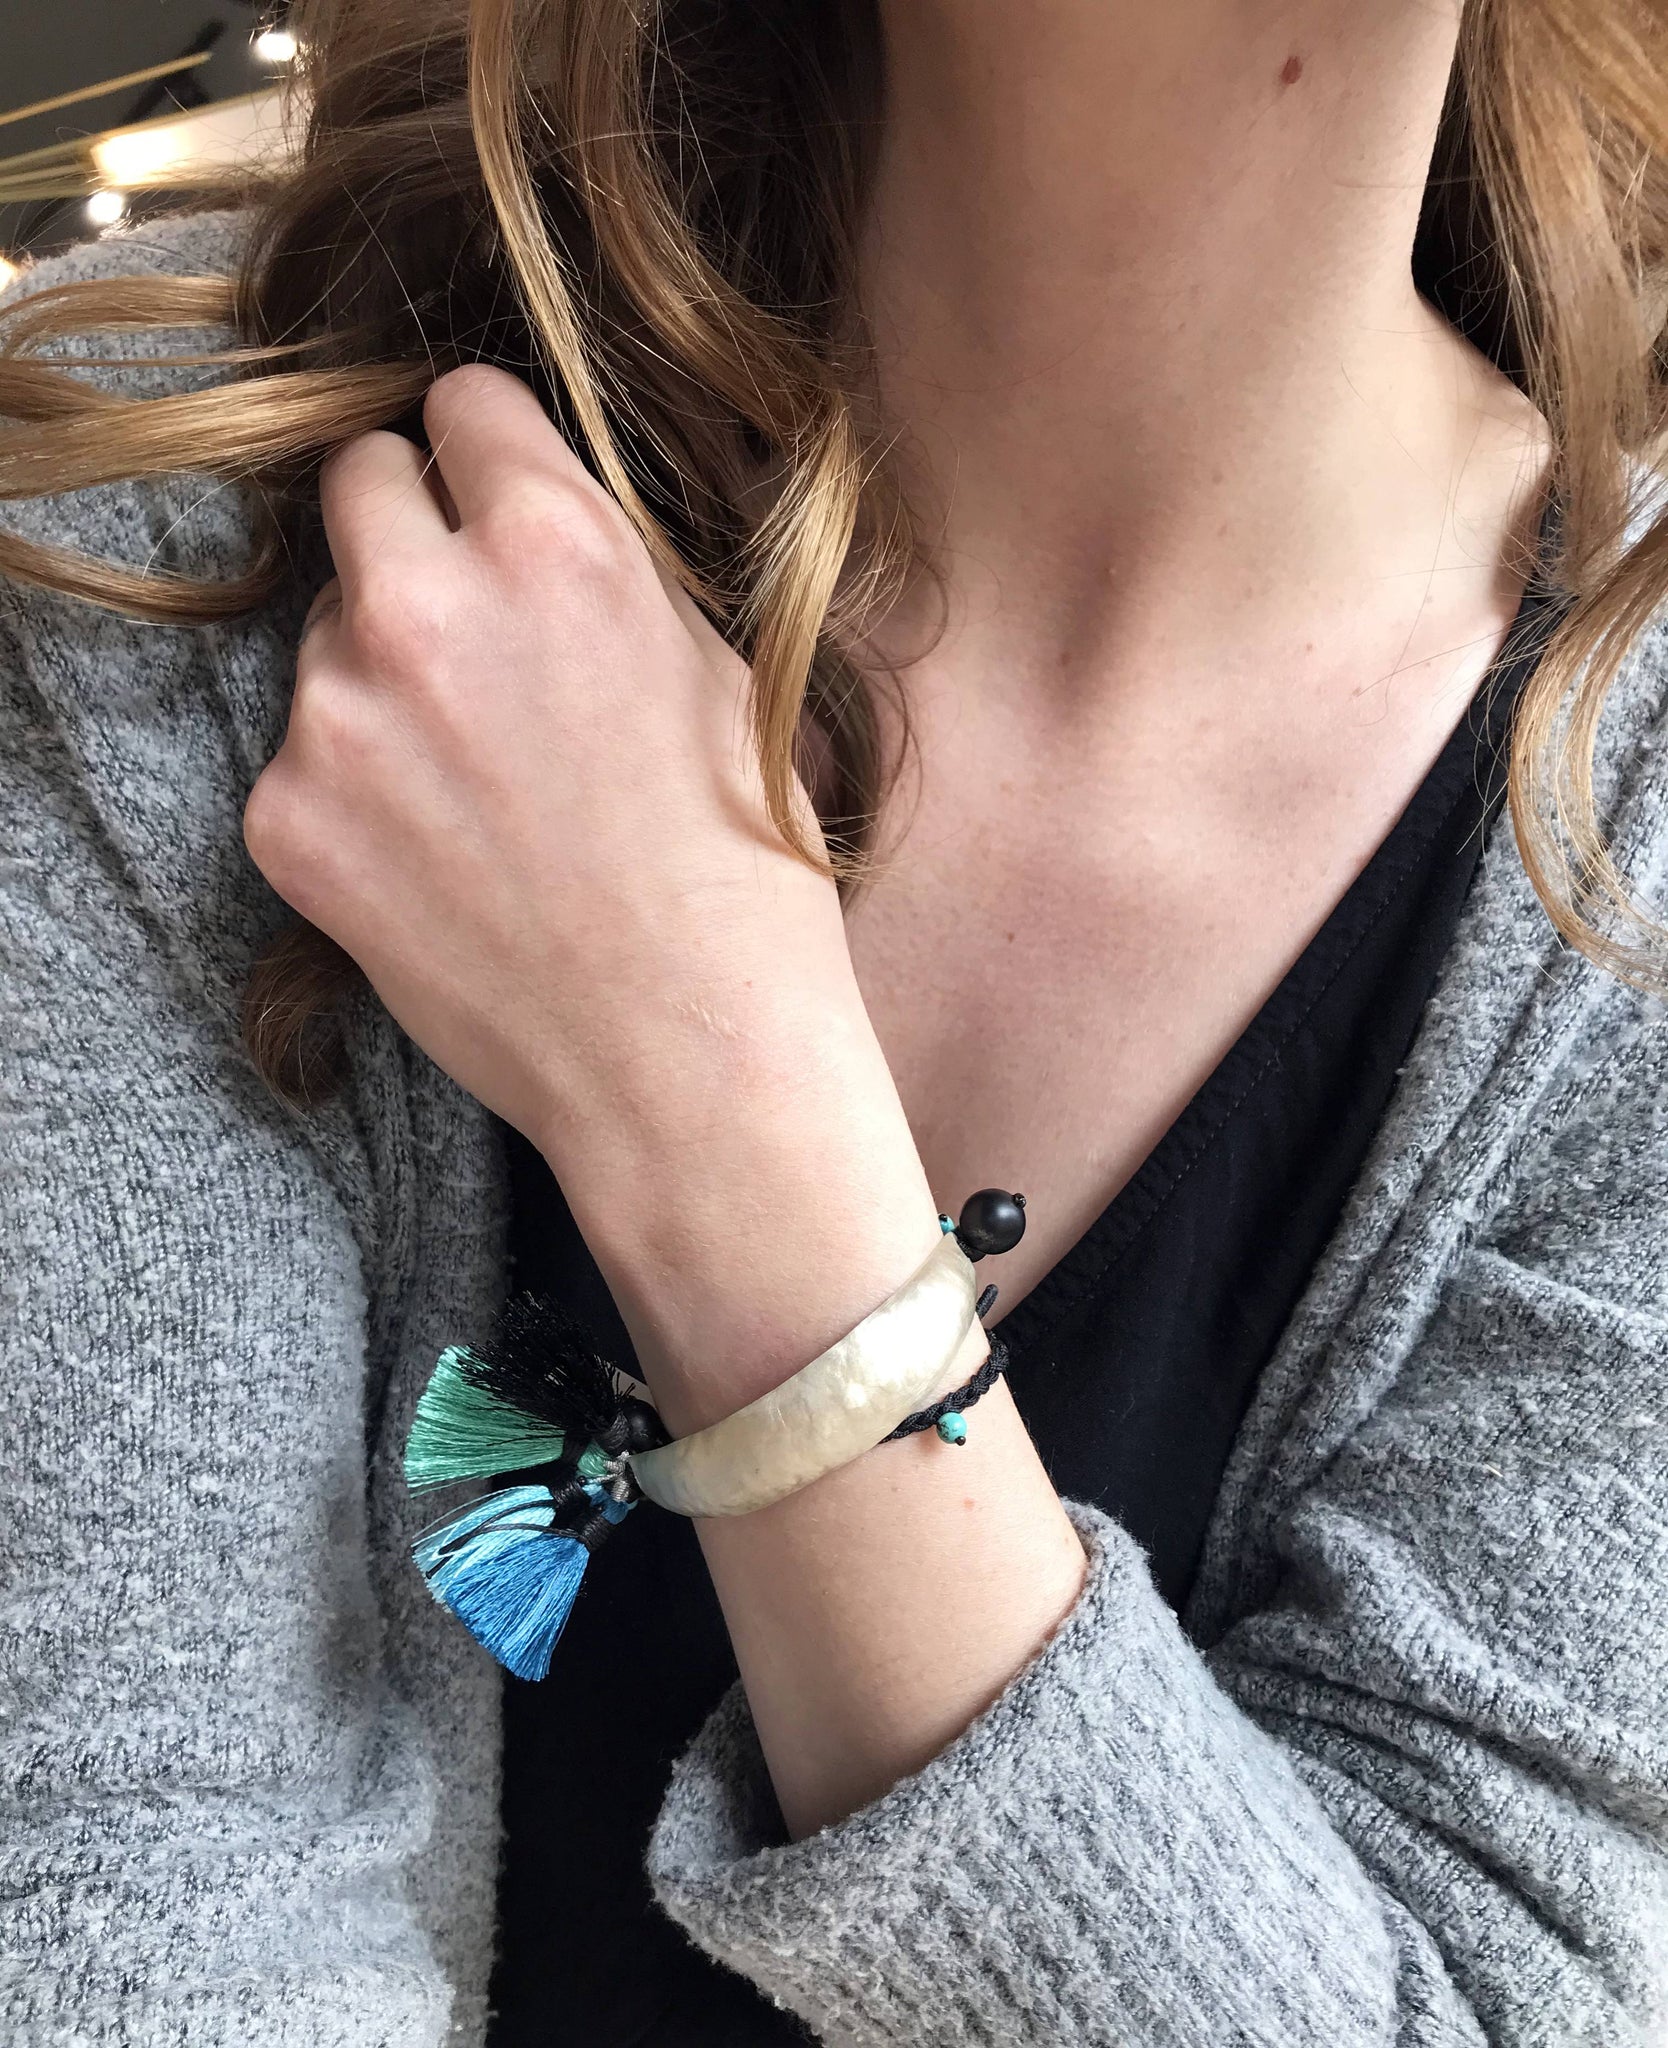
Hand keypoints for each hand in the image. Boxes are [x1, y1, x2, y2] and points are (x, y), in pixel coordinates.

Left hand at [244, 365, 935, 1412]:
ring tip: (476, 782)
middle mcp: (428, 606)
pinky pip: (302, 755)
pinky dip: (355, 791)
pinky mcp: (288, 820)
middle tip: (467, 626)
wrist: (691, 1058)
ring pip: (326, 632)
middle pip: (358, 487)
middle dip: (409, 535)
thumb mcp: (721, 675)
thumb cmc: (743, 877)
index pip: (459, 404)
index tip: (489, 496)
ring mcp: (340, 717)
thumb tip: (534, 512)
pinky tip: (439, 858)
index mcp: (557, 545)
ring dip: (381, 672)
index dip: (485, 456)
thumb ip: (609, 568)